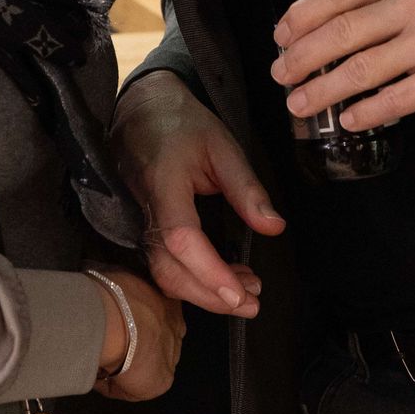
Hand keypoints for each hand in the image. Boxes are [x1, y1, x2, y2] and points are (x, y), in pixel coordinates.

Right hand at [93, 266, 183, 403]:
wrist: (115, 319)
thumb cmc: (110, 293)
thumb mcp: (115, 275)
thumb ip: (117, 284)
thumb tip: (102, 281)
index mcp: (167, 301)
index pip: (155, 315)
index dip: (133, 322)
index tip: (114, 324)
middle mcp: (177, 328)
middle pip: (153, 342)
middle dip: (133, 347)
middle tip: (107, 346)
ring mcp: (172, 356)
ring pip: (143, 366)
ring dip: (124, 367)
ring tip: (99, 363)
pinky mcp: (162, 382)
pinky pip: (133, 390)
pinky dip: (114, 386)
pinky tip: (99, 376)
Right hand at [111, 70, 283, 317]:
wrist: (142, 110)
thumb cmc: (185, 124)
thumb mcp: (224, 146)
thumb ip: (247, 189)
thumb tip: (275, 228)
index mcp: (165, 184)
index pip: (183, 239)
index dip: (210, 272)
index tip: (242, 295)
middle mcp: (146, 210)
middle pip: (168, 269)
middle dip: (210, 295)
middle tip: (253, 303)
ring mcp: (140, 222)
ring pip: (163, 273)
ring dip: (204, 292)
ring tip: (246, 291)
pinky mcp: (143, 228)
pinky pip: (163, 264)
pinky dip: (192, 280)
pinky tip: (223, 279)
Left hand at [272, 0, 414, 129]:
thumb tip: (321, 29)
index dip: (301, 16)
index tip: (280, 37)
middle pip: (341, 32)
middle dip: (301, 58)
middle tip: (281, 76)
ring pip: (360, 69)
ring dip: (322, 91)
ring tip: (301, 104)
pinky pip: (392, 99)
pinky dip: (365, 113)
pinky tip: (349, 120)